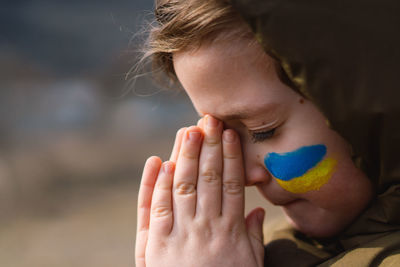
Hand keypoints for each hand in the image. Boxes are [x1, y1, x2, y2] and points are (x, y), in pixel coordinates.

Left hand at [135, 115, 264, 266]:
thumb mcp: (249, 266)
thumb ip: (254, 237)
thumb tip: (258, 209)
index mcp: (231, 231)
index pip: (233, 184)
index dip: (231, 157)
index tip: (231, 134)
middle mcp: (206, 226)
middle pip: (208, 178)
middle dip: (209, 146)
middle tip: (210, 119)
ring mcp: (179, 233)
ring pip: (182, 186)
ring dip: (184, 156)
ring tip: (188, 130)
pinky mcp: (156, 243)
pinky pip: (156, 207)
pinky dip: (156, 184)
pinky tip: (159, 162)